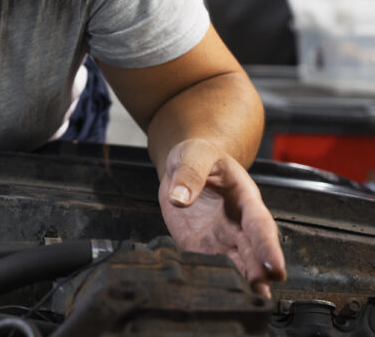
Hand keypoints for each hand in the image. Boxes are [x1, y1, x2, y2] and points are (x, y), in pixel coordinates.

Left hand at [158, 138, 285, 296]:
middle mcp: (239, 224)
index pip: (260, 225)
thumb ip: (190, 173)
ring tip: (248, 300)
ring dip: (243, 281)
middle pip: (253, 251)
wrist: (184, 165)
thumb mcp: (195, 154)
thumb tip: (179, 197)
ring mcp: (222, 237)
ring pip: (237, 264)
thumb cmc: (198, 156)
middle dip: (260, 272)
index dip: (268, 247)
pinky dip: (214, 279)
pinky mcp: (202, 246)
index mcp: (245, 199)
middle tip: (263, 291)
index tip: (275, 267)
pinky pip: (210, 264)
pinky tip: (217, 293)